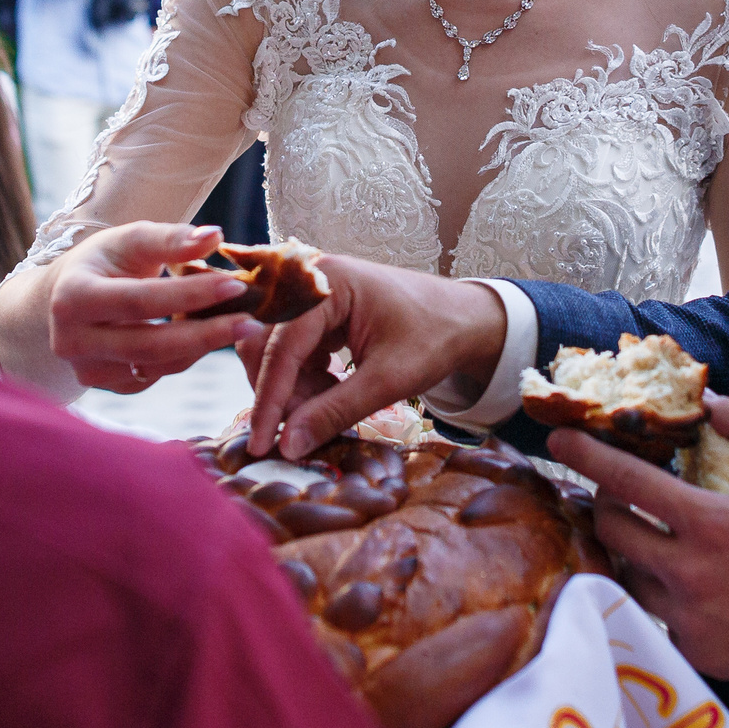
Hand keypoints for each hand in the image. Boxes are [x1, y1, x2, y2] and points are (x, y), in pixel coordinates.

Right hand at [46, 222, 265, 392]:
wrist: (66, 296)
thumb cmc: (104, 260)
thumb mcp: (129, 239)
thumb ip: (170, 238)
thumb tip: (215, 236)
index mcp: (71, 297)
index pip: (139, 300)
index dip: (188, 295)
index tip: (234, 285)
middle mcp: (72, 341)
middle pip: (148, 345)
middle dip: (205, 334)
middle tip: (252, 321)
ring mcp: (87, 370)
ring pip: (156, 365)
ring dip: (202, 346)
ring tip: (240, 324)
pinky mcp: (107, 385)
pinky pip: (156, 375)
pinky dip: (186, 355)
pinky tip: (210, 335)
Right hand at [239, 257, 504, 458]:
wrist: (466, 320)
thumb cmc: (435, 338)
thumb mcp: (387, 380)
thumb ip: (335, 411)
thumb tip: (289, 446)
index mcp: (328, 283)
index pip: (282, 347)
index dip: (270, 399)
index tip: (261, 442)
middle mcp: (313, 281)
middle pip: (271, 347)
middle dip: (283, 394)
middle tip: (302, 431)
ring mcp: (315, 297)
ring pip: (279, 353)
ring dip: (295, 390)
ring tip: (328, 410)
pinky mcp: (320, 315)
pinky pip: (295, 353)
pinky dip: (307, 382)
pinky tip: (333, 394)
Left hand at [550, 397, 728, 687]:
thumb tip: (707, 398)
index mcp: (709, 523)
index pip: (626, 480)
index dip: (586, 455)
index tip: (559, 439)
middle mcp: (687, 572)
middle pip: (610, 529)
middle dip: (604, 503)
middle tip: (616, 493)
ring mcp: (684, 616)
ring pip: (623, 573)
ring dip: (625, 549)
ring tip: (642, 535)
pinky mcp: (689, 649)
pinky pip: (650, 613)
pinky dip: (654, 592)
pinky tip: (675, 581)